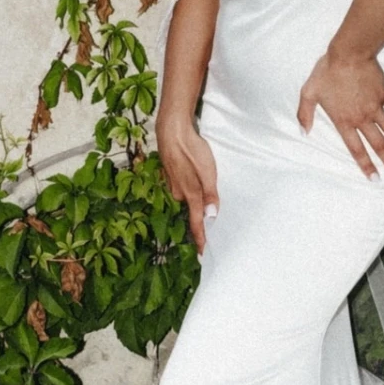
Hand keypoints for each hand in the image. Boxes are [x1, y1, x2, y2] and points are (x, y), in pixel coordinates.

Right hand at [157, 116, 219, 252]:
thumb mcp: (207, 172)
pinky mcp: (170, 172)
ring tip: (204, 184)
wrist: (171, 129)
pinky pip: (183, 184)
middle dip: (200, 211)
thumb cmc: (191, 149)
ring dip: (195, 193)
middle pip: (192, 208)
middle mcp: (178, 192)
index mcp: (190, 194)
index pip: (197, 223)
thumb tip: (211, 217)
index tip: (202, 254)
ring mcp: (172, 182)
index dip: (201, 239)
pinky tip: (193, 171)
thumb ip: (210, 195)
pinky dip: (189, 182)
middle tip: (213, 215)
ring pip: (187, 194)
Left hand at [297, 50, 383, 175]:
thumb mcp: (309, 93)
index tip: (375, 178)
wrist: (348, 54)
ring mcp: (375, 106)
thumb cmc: (327, 72)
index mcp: (344, 121)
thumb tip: (303, 132)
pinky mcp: (383, 93)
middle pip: (378, 144)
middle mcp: (362, 118)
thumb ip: (304, 114)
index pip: (356, 149)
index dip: (366, 165)